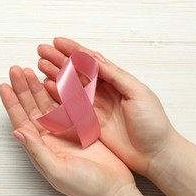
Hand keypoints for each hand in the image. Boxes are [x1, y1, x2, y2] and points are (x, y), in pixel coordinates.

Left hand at [0, 65, 153, 195]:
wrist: (114, 190)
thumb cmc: (85, 186)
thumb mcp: (57, 170)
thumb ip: (37, 150)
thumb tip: (17, 132)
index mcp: (41, 147)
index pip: (21, 120)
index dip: (12, 103)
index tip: (4, 86)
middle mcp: (50, 137)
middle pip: (31, 107)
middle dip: (23, 88)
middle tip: (16, 70)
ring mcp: (65, 130)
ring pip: (47, 103)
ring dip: (37, 87)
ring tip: (29, 70)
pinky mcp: (81, 126)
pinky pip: (66, 104)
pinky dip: (59, 92)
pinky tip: (53, 80)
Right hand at [37, 37, 175, 176]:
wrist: (155, 154)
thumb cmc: (153, 123)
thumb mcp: (138, 93)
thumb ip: (116, 76)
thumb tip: (96, 59)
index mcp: (115, 80)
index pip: (90, 60)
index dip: (73, 50)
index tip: (57, 42)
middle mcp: (102, 91)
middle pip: (76, 71)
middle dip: (58, 59)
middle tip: (42, 51)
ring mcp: (94, 106)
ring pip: (69, 85)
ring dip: (55, 74)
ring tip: (40, 65)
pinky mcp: (88, 121)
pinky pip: (69, 105)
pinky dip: (57, 94)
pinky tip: (47, 86)